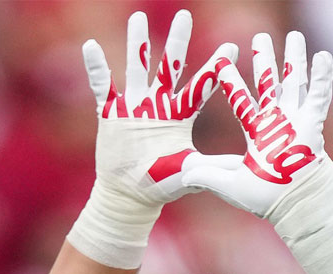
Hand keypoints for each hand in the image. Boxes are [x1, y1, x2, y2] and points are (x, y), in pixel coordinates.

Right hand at [68, 9, 235, 267]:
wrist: (130, 196)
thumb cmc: (163, 185)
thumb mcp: (190, 173)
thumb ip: (212, 166)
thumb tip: (241, 163)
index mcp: (181, 116)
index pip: (201, 88)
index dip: (215, 69)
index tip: (231, 48)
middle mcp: (159, 105)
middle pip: (170, 67)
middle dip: (177, 42)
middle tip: (185, 15)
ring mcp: (134, 106)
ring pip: (137, 68)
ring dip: (137, 44)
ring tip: (138, 17)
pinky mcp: (110, 114)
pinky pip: (102, 86)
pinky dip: (97, 68)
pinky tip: (91, 46)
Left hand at [183, 32, 332, 273]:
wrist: (292, 205)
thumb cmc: (264, 197)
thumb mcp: (227, 184)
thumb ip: (206, 174)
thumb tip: (181, 171)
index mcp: (257, 132)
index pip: (241, 101)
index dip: (233, 82)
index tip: (223, 62)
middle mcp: (277, 122)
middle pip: (270, 83)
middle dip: (266, 60)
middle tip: (261, 36)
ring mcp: (296, 121)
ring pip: (295, 82)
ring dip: (295, 58)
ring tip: (295, 36)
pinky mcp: (312, 124)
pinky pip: (318, 95)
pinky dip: (321, 77)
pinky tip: (322, 55)